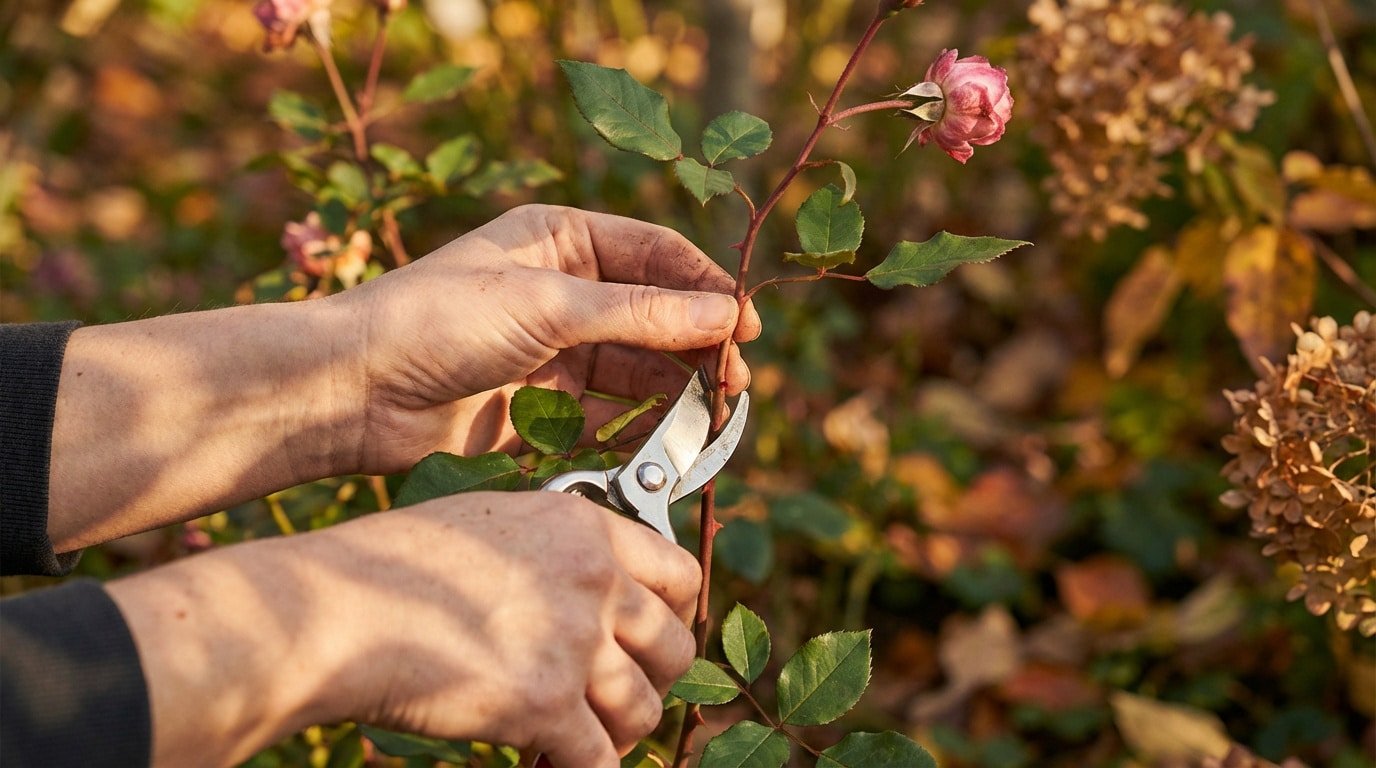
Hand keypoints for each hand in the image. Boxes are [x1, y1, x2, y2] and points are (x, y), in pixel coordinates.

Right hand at [107, 491, 700, 767]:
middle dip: (652, 681)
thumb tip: (585, 588)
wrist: (338, 610)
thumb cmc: (391, 564)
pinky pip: (599, 761)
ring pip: (643, 710)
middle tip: (614, 697)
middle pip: (676, 647)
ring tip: (579, 739)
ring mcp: (574, 642)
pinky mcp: (545, 704)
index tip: (653, 638)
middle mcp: (593, 579)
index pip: (680, 573)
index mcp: (583, 528)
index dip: (676, 613)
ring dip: (616, 733)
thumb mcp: (489, 523)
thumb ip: (552, 549)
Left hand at [327, 205, 760, 472]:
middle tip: (734, 384)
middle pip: (656, 314)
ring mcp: (554, 349)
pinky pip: (609, 413)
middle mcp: (564, 289)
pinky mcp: (541, 406)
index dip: (706, 289)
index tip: (746, 326)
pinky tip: (664, 441)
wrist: (352, 393)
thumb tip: (724, 317)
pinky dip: (640, 427)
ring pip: (638, 368)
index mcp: (561, 239)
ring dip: (677, 391)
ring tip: (712, 418)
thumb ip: (638, 314)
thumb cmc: (436, 321)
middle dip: (698, 347)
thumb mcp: (545, 306)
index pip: (657, 255)